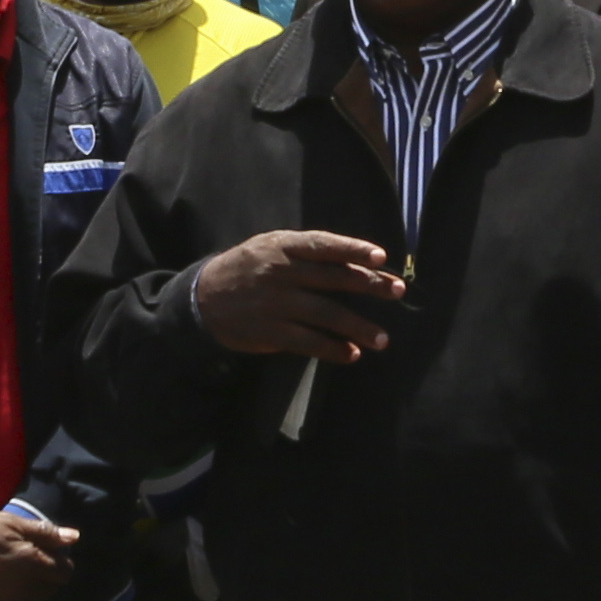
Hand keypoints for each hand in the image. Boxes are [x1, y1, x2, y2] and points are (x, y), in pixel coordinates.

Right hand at [0, 503, 82, 600]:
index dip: (58, 564)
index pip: (64, 572)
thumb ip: (45, 533)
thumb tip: (75, 537)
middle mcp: (22, 588)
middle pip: (50, 591)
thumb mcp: (10, 522)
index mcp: (31, 561)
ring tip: (13, 584)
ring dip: (31, 598)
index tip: (46, 559)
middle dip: (45, 580)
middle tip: (27, 569)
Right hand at [194, 229, 401, 362]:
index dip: (353, 249)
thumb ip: (304, 252)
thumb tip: (353, 261)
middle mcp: (282, 272)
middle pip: (334, 278)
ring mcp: (277, 303)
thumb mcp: (269, 247)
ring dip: (358, 327)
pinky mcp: (271, 332)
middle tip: (397, 291)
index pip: (323, 245)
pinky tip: (351, 355)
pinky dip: (333, 350)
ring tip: (382, 339)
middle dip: (370, 284)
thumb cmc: (247, 269)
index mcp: (283, 247)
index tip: (381, 257)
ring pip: (327, 314)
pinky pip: (309, 342)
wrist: (202, 299)